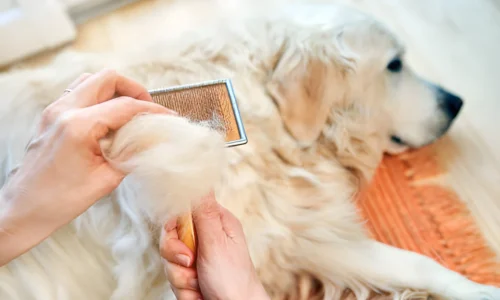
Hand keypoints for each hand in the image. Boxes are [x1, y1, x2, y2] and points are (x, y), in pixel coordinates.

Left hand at [0, 69, 175, 264]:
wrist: (23, 210)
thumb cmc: (59, 201)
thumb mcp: (105, 180)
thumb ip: (132, 155)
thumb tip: (152, 142)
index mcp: (78, 126)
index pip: (125, 106)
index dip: (152, 111)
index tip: (169, 118)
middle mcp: (64, 110)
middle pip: (107, 79)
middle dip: (134, 89)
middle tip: (147, 110)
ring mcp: (54, 111)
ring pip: (91, 81)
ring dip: (114, 90)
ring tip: (129, 112)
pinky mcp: (50, 117)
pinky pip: (78, 93)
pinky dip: (98, 98)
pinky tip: (108, 120)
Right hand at [160, 192, 269, 299]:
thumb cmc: (233, 279)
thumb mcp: (217, 242)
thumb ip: (203, 212)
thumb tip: (200, 178)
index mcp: (216, 222)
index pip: (183, 209)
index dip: (175, 224)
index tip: (182, 238)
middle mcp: (205, 237)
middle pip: (171, 234)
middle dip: (176, 254)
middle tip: (190, 263)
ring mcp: (196, 257)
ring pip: (168, 258)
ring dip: (181, 275)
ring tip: (199, 282)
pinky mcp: (189, 275)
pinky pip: (172, 276)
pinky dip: (183, 288)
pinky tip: (197, 292)